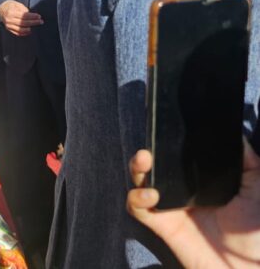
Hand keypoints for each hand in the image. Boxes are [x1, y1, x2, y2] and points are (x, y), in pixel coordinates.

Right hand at [0, 0, 42, 36]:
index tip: (39, 16)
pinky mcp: (8, 29)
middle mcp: (9, 20)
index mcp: (11, 12)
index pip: (24, 16)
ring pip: (20, 29)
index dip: (32, 16)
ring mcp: (8, 25)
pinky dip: (24, 33)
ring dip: (29, 29)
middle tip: (40, 22)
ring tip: (35, 27)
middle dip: (33, 22)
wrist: (0, 9)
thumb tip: (31, 16)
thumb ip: (24, 10)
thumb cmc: (10, 6)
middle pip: (23, 23)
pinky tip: (29, 31)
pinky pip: (17, 33)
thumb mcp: (17, 4)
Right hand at [127, 143, 259, 267]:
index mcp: (205, 179)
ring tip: (144, 160)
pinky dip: (137, 198)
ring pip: (142, 180)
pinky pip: (138, 207)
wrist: (248, 268)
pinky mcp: (161, 224)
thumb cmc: (256, 232)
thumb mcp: (258, 189)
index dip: (169, 141)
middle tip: (149, 148)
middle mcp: (184, 190)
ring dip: (138, 168)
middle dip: (147, 152)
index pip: (179, 155)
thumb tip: (235, 133)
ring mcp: (170, 206)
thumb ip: (247, 161)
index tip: (168, 130)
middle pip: (156, 165)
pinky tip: (149, 195)